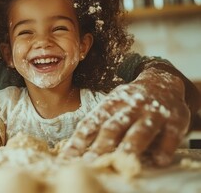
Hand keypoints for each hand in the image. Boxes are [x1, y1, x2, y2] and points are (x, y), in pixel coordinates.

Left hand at [59, 68, 189, 165]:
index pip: (91, 122)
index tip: (69, 155)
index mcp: (110, 104)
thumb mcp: (111, 107)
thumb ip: (96, 126)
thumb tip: (73, 150)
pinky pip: (170, 134)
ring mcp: (152, 112)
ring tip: (122, 161)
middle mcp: (130, 107)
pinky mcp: (174, 118)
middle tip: (90, 162)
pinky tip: (158, 160)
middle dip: (101, 145)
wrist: (162, 81)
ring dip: (130, 146)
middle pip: (113, 127)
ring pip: (140, 130)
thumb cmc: (130, 102)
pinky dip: (164, 147)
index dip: (79, 139)